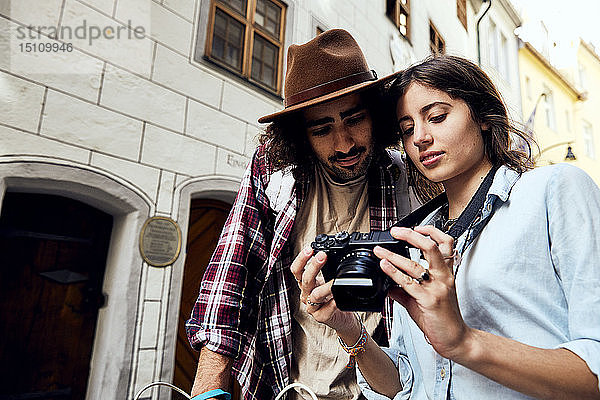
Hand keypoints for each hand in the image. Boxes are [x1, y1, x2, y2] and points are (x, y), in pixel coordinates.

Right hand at [290, 247, 354, 330]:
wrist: (341, 318)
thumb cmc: (333, 297)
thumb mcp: (327, 281)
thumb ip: (328, 270)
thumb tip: (334, 253)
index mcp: (305, 284)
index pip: (297, 270)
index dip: (301, 259)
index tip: (310, 249)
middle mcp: (306, 294)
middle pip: (305, 279)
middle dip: (313, 266)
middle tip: (322, 256)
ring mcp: (312, 307)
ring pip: (315, 295)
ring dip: (325, 287)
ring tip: (334, 281)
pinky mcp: (320, 317)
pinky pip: (325, 310)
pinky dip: (332, 304)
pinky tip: (337, 299)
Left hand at [373, 226, 471, 359]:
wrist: (455, 339)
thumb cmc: (442, 319)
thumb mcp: (424, 299)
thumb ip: (405, 291)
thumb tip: (388, 285)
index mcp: (446, 273)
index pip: (446, 243)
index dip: (431, 231)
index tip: (416, 227)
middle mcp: (444, 277)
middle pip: (431, 246)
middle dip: (411, 235)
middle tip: (395, 231)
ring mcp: (437, 287)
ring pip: (415, 264)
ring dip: (393, 255)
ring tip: (379, 251)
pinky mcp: (429, 300)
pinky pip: (408, 282)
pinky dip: (394, 272)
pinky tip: (384, 266)